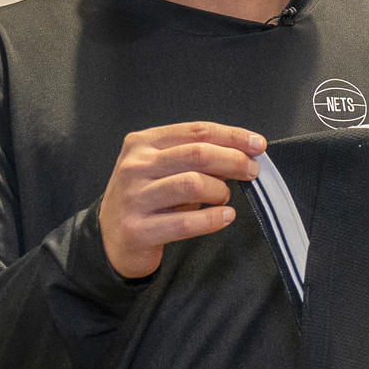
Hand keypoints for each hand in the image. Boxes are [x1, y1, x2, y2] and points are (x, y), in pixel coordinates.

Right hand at [98, 122, 266, 277]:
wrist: (110, 238)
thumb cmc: (146, 197)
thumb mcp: (163, 168)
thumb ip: (194, 158)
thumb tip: (241, 154)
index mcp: (143, 143)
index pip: (196, 131)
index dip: (232, 136)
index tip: (257, 144)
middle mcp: (136, 166)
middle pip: (197, 154)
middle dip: (233, 160)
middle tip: (252, 171)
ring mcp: (135, 197)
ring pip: (193, 184)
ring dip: (221, 190)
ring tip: (225, 197)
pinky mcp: (138, 229)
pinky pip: (185, 223)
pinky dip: (213, 219)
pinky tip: (225, 216)